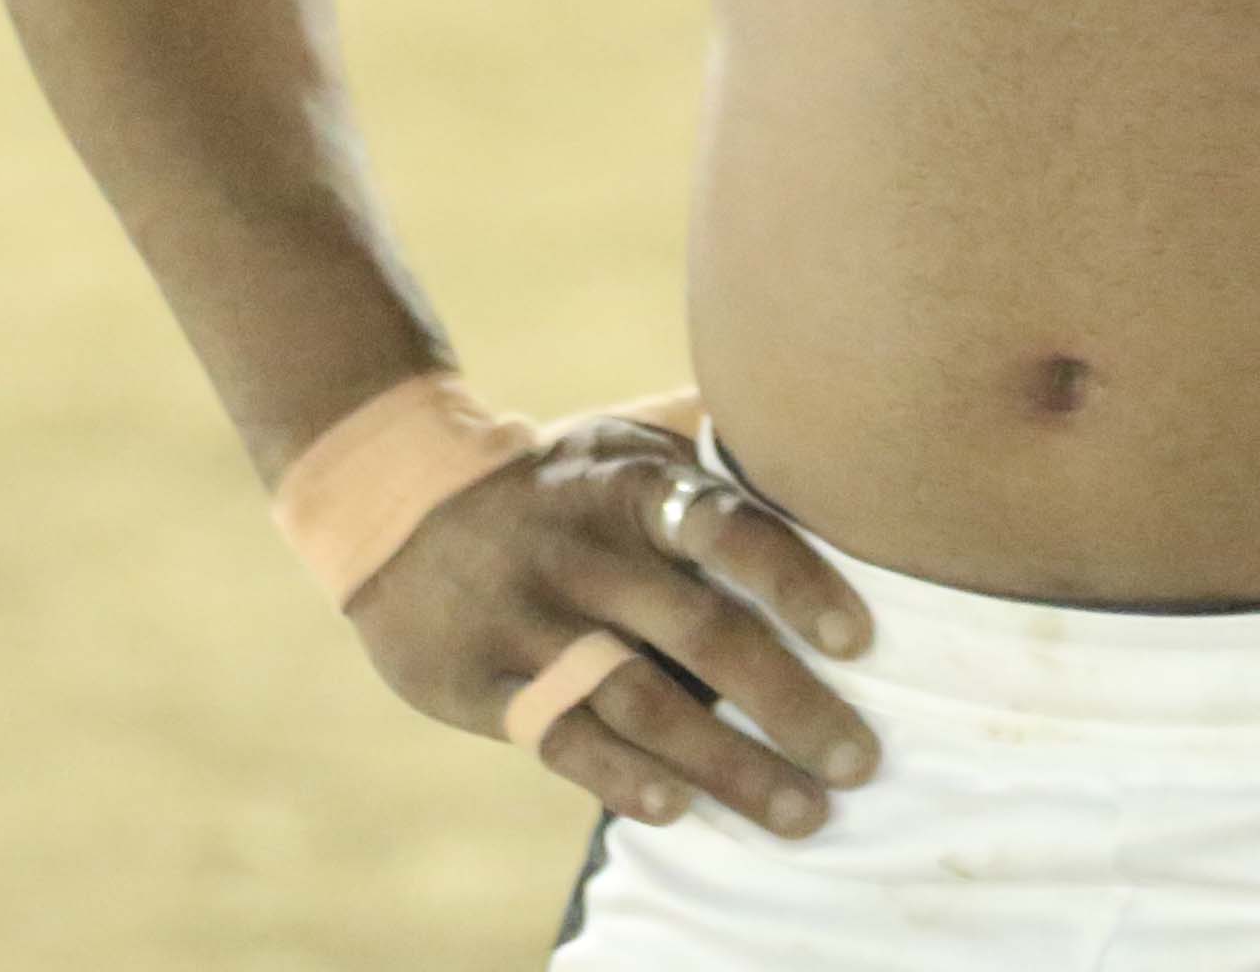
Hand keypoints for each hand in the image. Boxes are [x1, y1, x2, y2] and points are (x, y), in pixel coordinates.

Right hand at [342, 413, 883, 842]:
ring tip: (799, 813)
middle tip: (858, 761)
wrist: (397, 498)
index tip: (862, 641)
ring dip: (726, 764)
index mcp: (631, 484)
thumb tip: (834, 463)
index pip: (728, 528)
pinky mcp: (476, 678)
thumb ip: (712, 466)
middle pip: (700, 632)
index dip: (797, 582)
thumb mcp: (624, 445)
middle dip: (788, 703)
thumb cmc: (559, 484)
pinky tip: (679, 808)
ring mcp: (527, 616)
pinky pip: (559, 736)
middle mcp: (584, 548)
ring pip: (639, 701)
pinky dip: (622, 777)